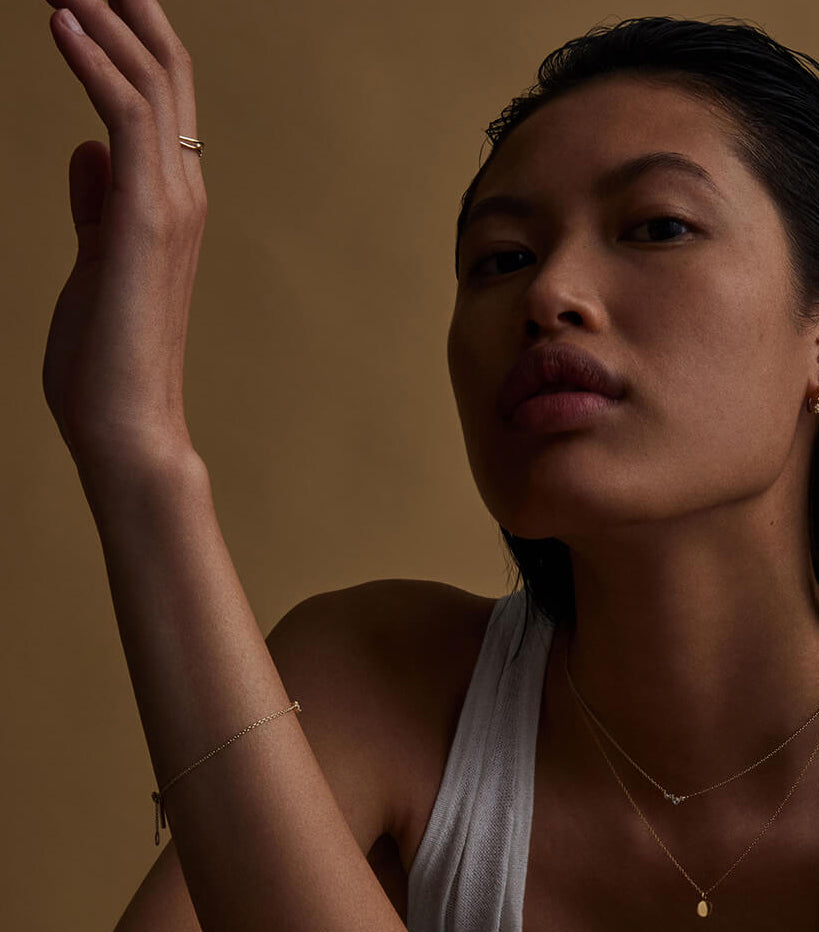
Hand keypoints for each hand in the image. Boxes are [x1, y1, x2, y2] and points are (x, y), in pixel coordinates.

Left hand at [41, 0, 205, 480]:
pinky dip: (94, 63)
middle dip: (124, 1)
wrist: (128, 428)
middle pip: (166, 69)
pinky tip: (60, 21)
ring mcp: (171, 207)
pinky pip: (126, 120)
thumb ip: (97, 204)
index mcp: (171, 204)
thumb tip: (85, 149)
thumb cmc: (107, 361)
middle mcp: (183, 194)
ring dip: (105, 13)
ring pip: (151, 81)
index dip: (126, 31)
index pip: (160, 96)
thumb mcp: (95, 263)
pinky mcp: (144, 222)